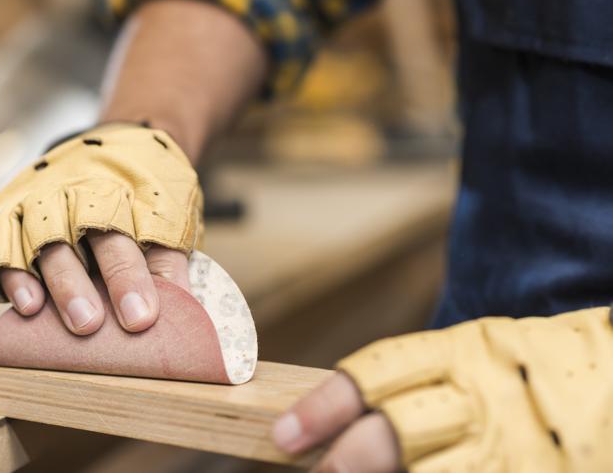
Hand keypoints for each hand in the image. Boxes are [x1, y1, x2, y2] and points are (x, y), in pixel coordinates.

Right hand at [0, 124, 201, 334]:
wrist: (111, 144)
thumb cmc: (144, 193)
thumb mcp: (171, 213)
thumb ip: (170, 258)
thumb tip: (182, 312)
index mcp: (127, 191)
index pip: (132, 236)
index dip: (133, 279)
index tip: (141, 318)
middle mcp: (80, 191)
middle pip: (84, 236)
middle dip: (82, 283)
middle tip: (91, 324)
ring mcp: (42, 200)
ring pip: (42, 240)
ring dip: (51, 281)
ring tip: (49, 315)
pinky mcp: (9, 213)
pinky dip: (8, 274)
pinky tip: (24, 303)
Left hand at [274, 307, 612, 472]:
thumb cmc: (525, 366)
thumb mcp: (474, 350)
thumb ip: (416, 379)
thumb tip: (339, 420)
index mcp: (463, 350)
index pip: (379, 371)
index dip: (326, 405)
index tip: (285, 434)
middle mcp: (484, 397)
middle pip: (399, 429)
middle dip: (348, 457)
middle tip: (315, 471)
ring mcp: (514, 446)